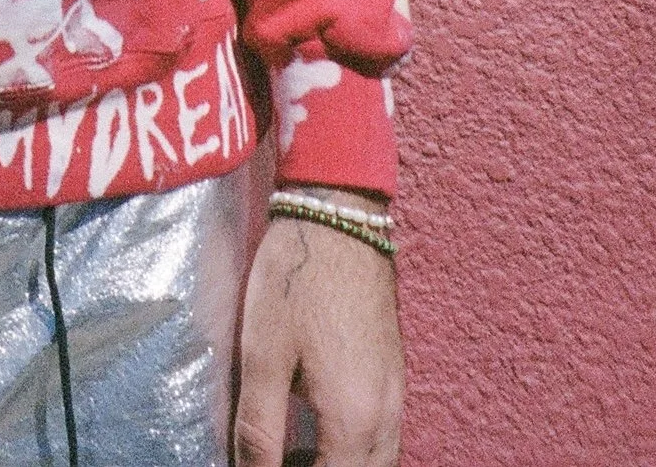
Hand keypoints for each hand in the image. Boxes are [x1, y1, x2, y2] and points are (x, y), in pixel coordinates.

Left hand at [233, 199, 403, 466]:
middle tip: (280, 460)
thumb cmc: (295, 281)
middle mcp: (386, 416)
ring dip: (344, 466)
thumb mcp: (262, 356)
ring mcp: (396, 394)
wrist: (339, 214)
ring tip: (296, 453)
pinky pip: (384, 436)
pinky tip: (319, 432)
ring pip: (381, 461)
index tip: (265, 466)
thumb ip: (259, 429)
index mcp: (354, 421)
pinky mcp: (394, 372)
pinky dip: (358, 451)